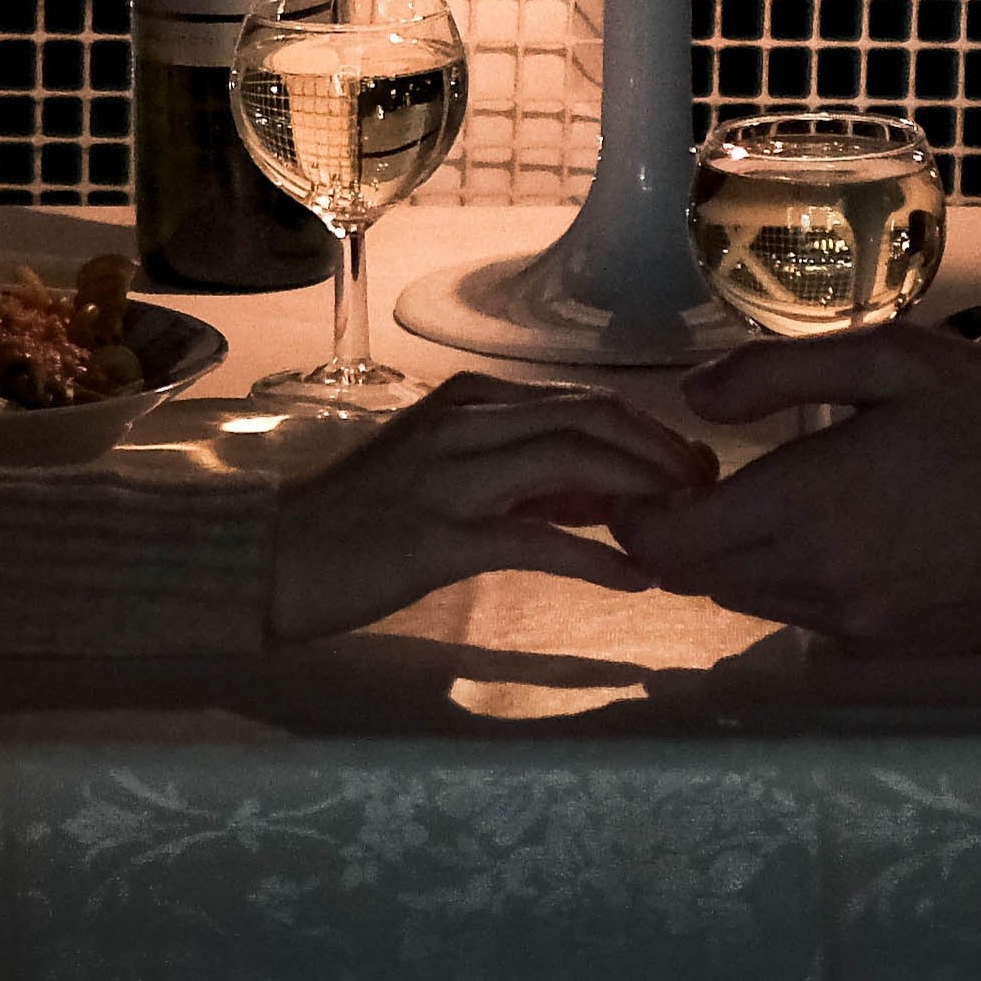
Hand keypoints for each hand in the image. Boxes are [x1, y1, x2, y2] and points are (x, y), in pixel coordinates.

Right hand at [267, 375, 719, 642]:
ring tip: (688, 528)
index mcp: (468, 401)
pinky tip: (636, 579)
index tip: (693, 466)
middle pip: (591, 418)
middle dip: (661, 452)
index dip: (649, 431)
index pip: (581, 401)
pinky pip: (536, 539)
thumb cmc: (360, 522)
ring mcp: (450, 476)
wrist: (273, 559)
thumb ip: (521, 475)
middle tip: (707, 493)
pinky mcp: (439, 537)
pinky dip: (596, 557)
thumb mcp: (446, 476)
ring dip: (643, 493)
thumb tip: (607, 493)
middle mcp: (465, 423)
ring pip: (573, 462)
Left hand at [607, 323, 980, 653]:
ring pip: (757, 602)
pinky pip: (813, 621)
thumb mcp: (898, 360)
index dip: (636, 516)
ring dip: (743, 559)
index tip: (643, 480)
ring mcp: (862, 628)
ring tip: (777, 499)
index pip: (673, 542)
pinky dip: (800, 582)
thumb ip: (777, 374)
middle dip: (686, 535)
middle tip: (707, 478)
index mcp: (813, 504)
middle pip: (706, 579)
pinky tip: (847, 534)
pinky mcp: (899, 652)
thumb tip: (693, 397)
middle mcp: (825, 581)